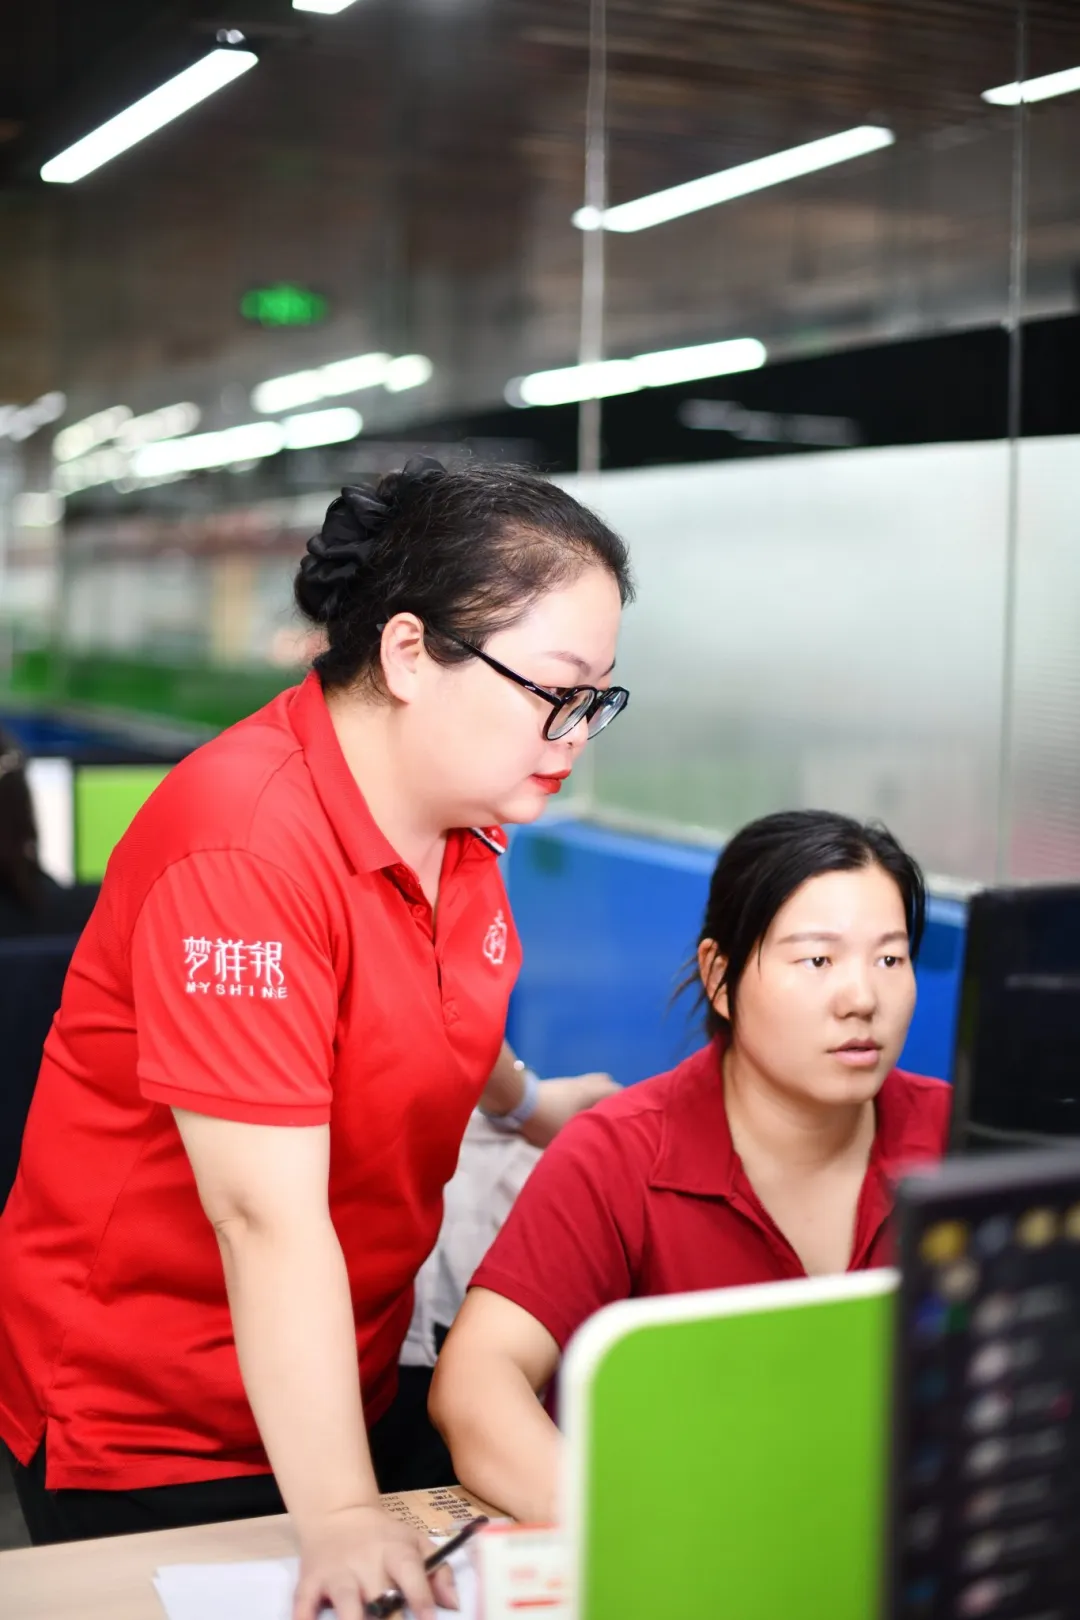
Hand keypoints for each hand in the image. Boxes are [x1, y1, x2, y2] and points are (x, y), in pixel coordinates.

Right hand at [292, 1504, 456, 1619]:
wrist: (338, 1513)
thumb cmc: (384, 1537)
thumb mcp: (415, 1542)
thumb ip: (438, 1570)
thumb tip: (454, 1604)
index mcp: (394, 1550)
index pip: (409, 1571)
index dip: (420, 1596)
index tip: (428, 1619)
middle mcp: (365, 1561)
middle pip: (378, 1594)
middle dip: (387, 1618)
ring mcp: (336, 1571)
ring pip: (344, 1599)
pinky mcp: (310, 1580)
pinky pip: (304, 1602)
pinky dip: (304, 1618)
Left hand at [520, 1072, 618, 1147]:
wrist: (515, 1102)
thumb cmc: (547, 1120)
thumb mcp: (571, 1134)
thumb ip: (590, 1135)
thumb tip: (604, 1141)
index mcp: (592, 1092)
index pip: (618, 1091)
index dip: (626, 1103)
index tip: (628, 1119)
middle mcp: (583, 1083)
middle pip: (605, 1083)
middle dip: (611, 1097)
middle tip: (612, 1117)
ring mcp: (568, 1082)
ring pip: (590, 1085)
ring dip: (595, 1097)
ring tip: (594, 1117)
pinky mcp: (555, 1086)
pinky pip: (577, 1089)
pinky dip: (582, 1098)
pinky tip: (576, 1113)